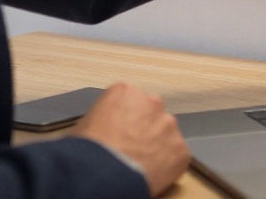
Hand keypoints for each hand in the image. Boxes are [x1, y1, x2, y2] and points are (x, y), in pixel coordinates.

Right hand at [71, 82, 189, 195]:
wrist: (101, 174)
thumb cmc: (87, 151)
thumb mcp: (84, 125)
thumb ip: (102, 119)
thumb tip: (101, 131)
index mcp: (125, 91)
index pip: (130, 102)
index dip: (125, 120)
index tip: (121, 132)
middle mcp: (151, 102)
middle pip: (151, 114)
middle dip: (145, 129)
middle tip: (132, 148)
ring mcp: (168, 125)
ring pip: (166, 134)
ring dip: (157, 146)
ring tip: (141, 164)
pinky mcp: (180, 149)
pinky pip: (176, 156)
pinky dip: (167, 166)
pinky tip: (151, 174)